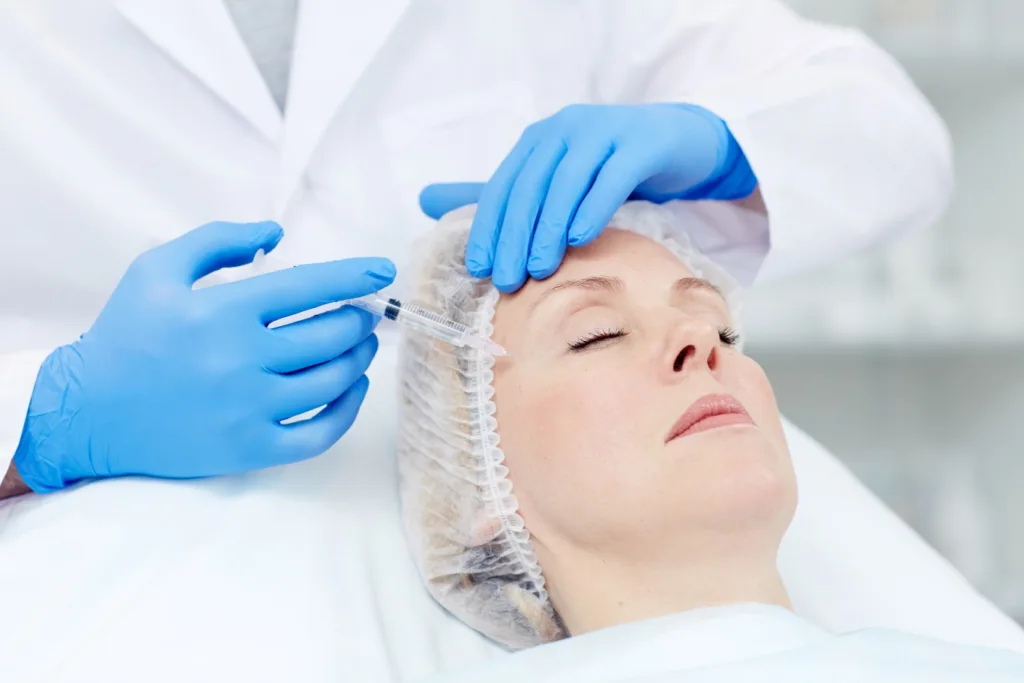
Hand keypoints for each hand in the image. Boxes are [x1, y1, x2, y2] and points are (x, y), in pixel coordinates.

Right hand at [13, 221, 395, 492]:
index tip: (383, 271)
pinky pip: (319, 434)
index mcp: (221, 312)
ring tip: (361, 344)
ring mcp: (248, 409)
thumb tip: (275, 232)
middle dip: (358, 319)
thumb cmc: (124, 334)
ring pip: (332, 381)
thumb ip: (217, 240)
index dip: (354, 276)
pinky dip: (347, 410)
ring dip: (358, 357)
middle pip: (329, 335)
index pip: (309, 287)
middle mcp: (240, 360)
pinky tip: (352, 387)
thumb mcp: (156, 269)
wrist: (86, 411)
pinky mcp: (249, 449)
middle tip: (365, 312)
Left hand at [419, 103, 755, 291]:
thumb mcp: (556, 179)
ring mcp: (605, 131)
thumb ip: (502, 193)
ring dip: (550, 228)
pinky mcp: (641, 143)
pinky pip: (612, 177)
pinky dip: (593, 207)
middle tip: (508, 279)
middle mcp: (566, 128)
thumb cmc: (612, 167)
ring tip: (540, 269)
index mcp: (540, 138)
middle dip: (515, 236)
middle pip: (531, 186)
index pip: (504, 186)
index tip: (480, 270)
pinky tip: (581, 239)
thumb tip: (424, 199)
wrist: (681, 141)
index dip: (489, 228)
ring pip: (567, 182)